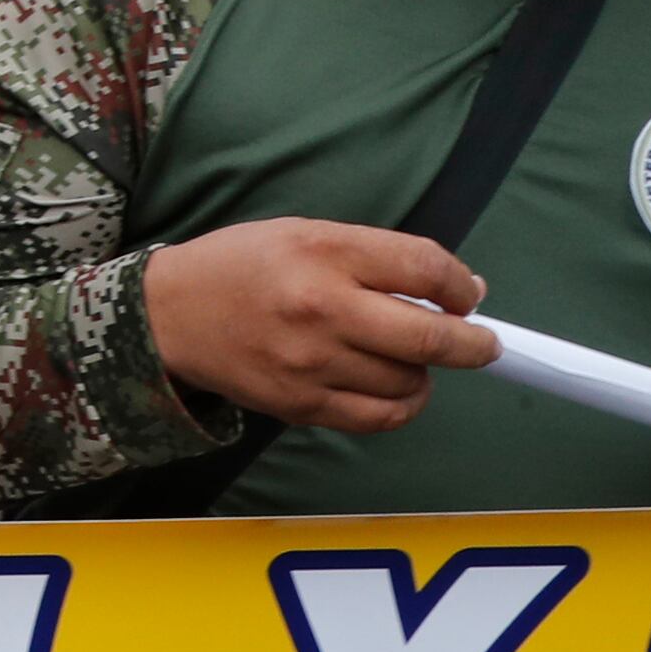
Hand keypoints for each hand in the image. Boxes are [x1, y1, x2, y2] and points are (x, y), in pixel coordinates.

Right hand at [142, 219, 490, 430]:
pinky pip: (380, 418)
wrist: (168, 314)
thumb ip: (377, 257)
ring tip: (406, 358)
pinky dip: (401, 405)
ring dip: (424, 373)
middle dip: (474, 344)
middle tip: (482, 344)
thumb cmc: (242, 266)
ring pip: (410, 382)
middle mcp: (320, 308)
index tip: (467, 296)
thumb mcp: (305, 233)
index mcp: (322, 252)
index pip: (425, 268)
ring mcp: (311, 363)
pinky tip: (393, 387)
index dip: (461, 286)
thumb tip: (460, 292)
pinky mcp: (302, 405)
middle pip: (431, 337)